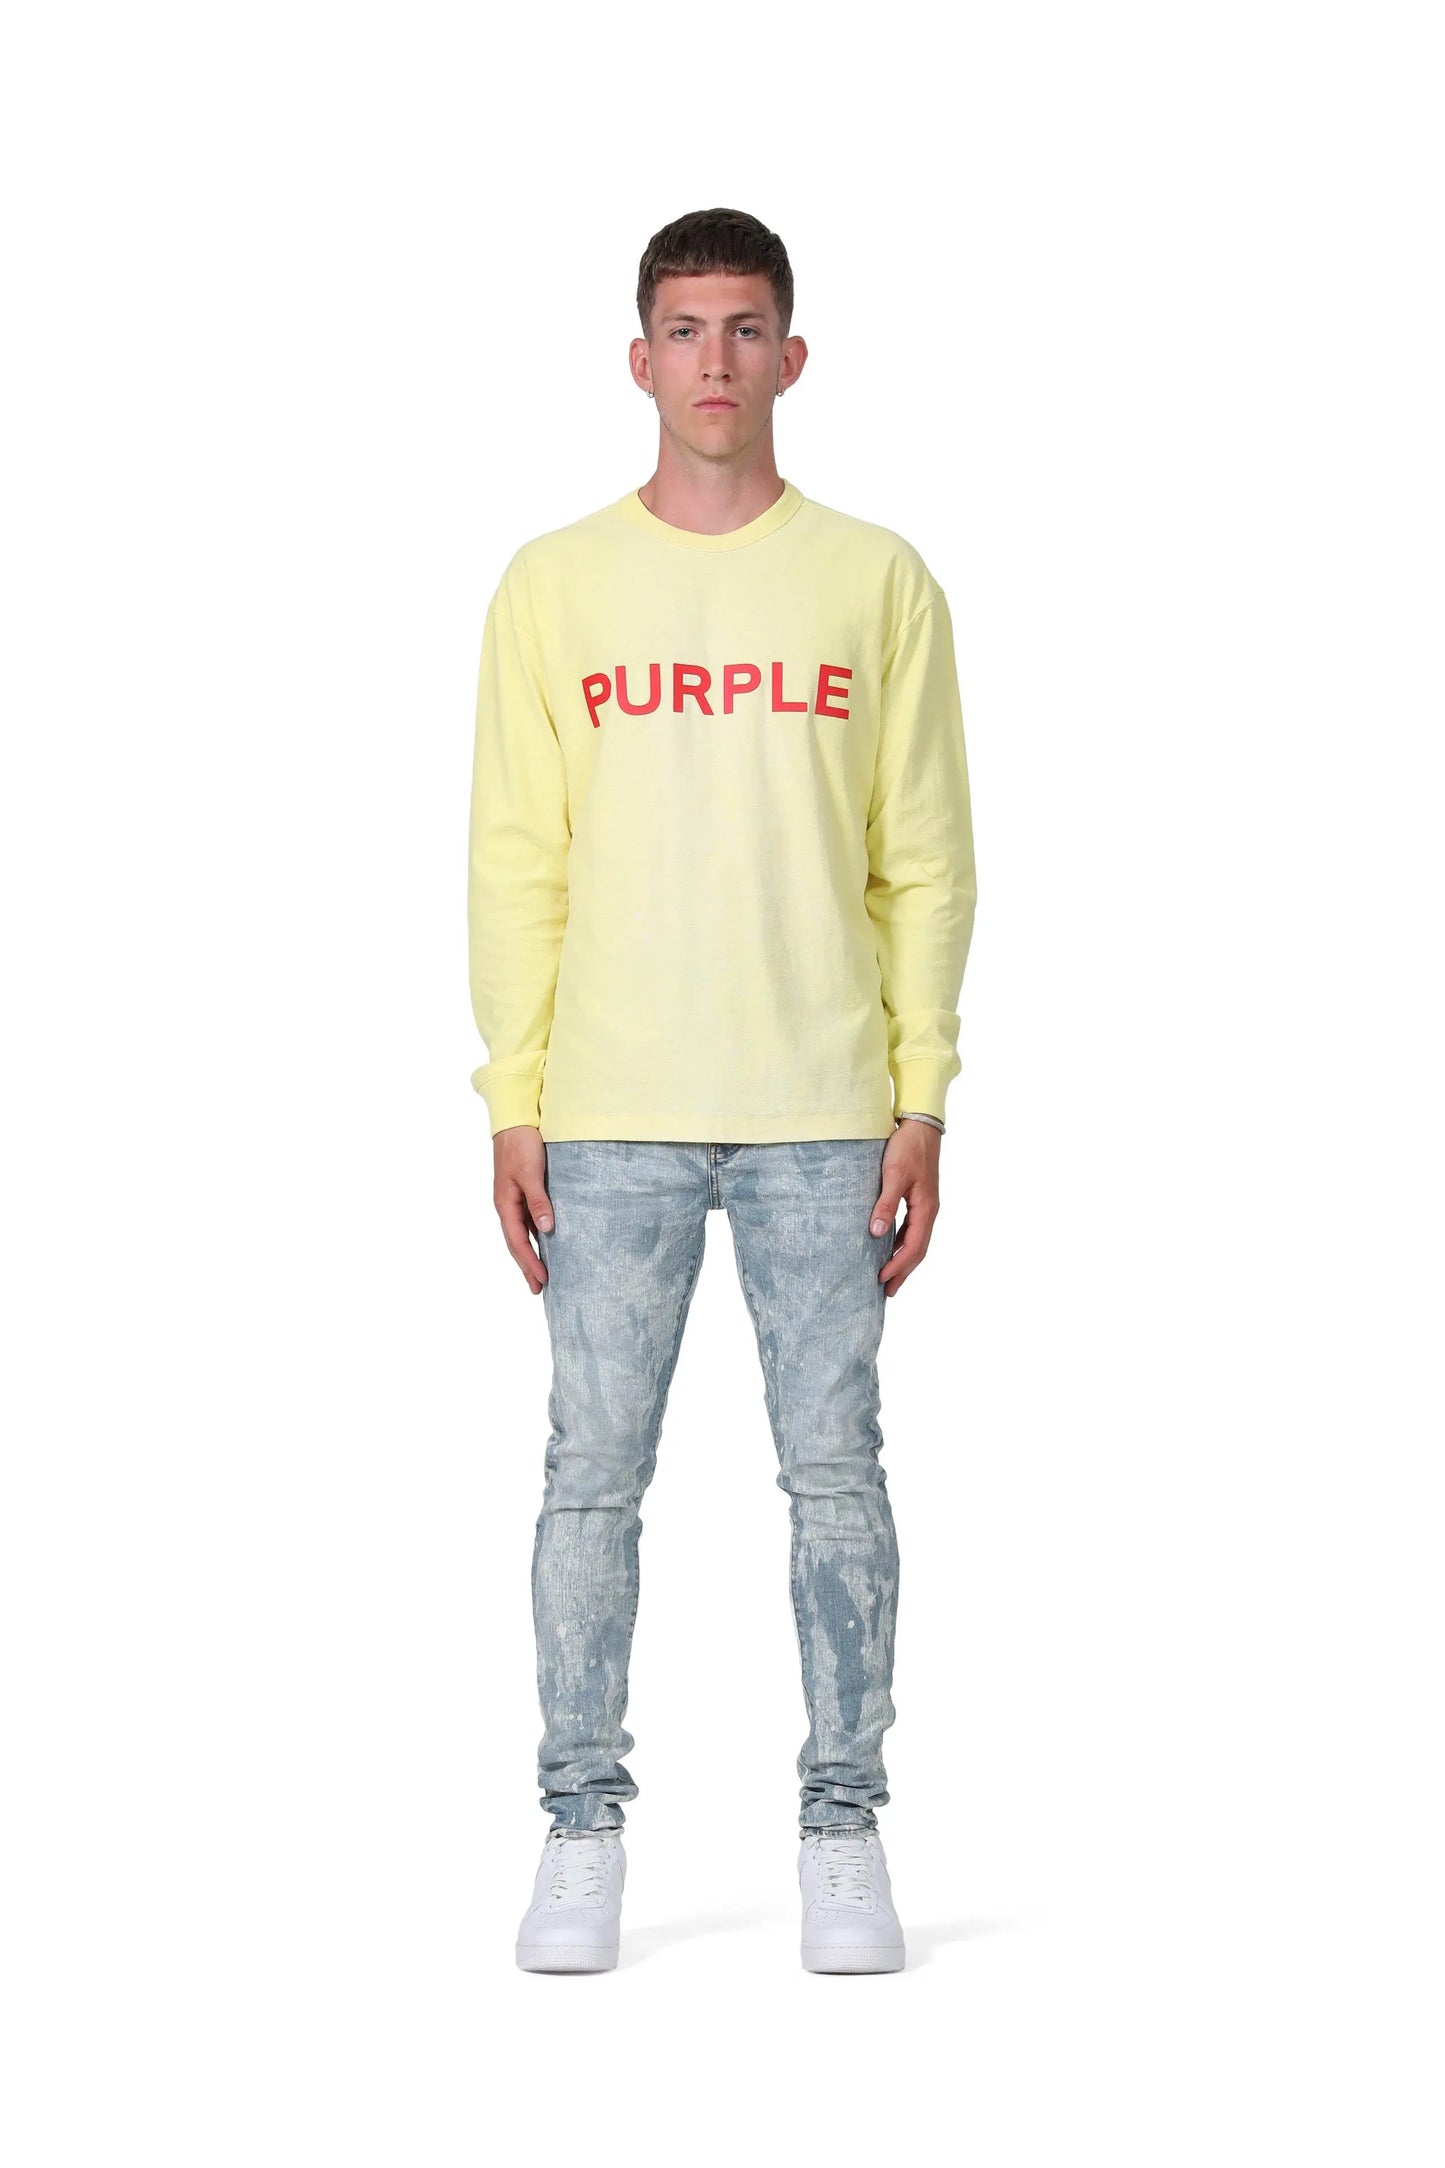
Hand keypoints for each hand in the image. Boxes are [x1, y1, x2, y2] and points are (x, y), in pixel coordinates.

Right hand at [492, 1124, 552, 1293]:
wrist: (515, 1120)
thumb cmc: (521, 1144)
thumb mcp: (530, 1173)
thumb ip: (538, 1200)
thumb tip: (546, 1229)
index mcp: (504, 1204)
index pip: (517, 1241)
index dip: (529, 1262)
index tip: (542, 1280)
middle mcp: (507, 1205)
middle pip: (517, 1243)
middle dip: (527, 1265)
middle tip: (539, 1288)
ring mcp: (514, 1199)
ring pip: (522, 1233)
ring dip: (532, 1253)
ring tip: (543, 1272)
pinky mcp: (523, 1191)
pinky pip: (528, 1220)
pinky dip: (536, 1235)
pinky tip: (547, 1242)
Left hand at [872, 1122, 940, 1296]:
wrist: (920, 1125)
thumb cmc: (907, 1148)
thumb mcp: (893, 1175)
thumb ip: (886, 1204)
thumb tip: (877, 1233)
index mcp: (926, 1209)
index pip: (914, 1247)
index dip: (898, 1266)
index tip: (881, 1280)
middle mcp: (929, 1211)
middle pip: (918, 1250)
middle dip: (903, 1271)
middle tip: (887, 1291)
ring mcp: (925, 1205)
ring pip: (915, 1240)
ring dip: (902, 1259)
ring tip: (888, 1275)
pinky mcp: (919, 1198)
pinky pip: (911, 1228)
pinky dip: (901, 1242)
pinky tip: (888, 1246)